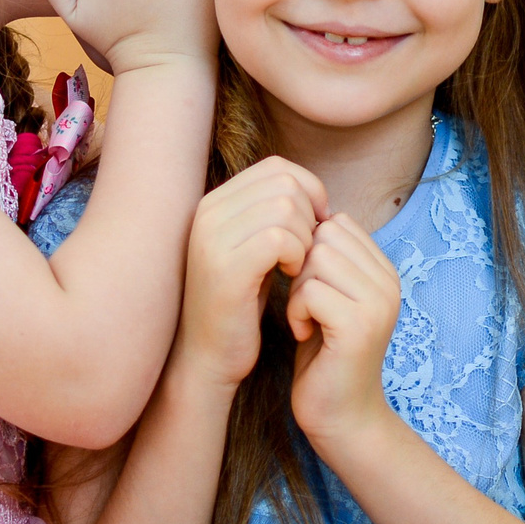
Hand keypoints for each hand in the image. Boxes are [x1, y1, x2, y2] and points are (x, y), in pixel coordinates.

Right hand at [176, 158, 327, 390]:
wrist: (208, 355)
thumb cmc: (239, 304)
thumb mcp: (253, 249)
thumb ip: (271, 214)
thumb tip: (313, 190)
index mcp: (214, 203)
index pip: (276, 167)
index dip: (308, 190)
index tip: (317, 226)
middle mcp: (207, 212)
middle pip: (284, 183)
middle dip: (309, 215)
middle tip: (307, 251)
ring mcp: (213, 238)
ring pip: (285, 207)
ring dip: (305, 238)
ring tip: (296, 266)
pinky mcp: (226, 267)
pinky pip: (280, 237)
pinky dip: (297, 255)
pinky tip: (290, 277)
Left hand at [285, 217, 403, 446]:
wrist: (340, 415)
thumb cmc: (325, 354)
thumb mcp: (328, 296)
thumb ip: (325, 259)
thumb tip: (299, 216)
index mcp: (384, 270)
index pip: (337, 223)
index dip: (310, 251)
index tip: (310, 289)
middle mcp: (389, 282)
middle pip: (326, 236)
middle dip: (302, 267)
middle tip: (305, 306)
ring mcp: (379, 303)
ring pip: (317, 259)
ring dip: (298, 290)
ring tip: (306, 319)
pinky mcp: (360, 325)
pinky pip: (311, 291)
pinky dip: (297, 312)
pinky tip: (304, 334)